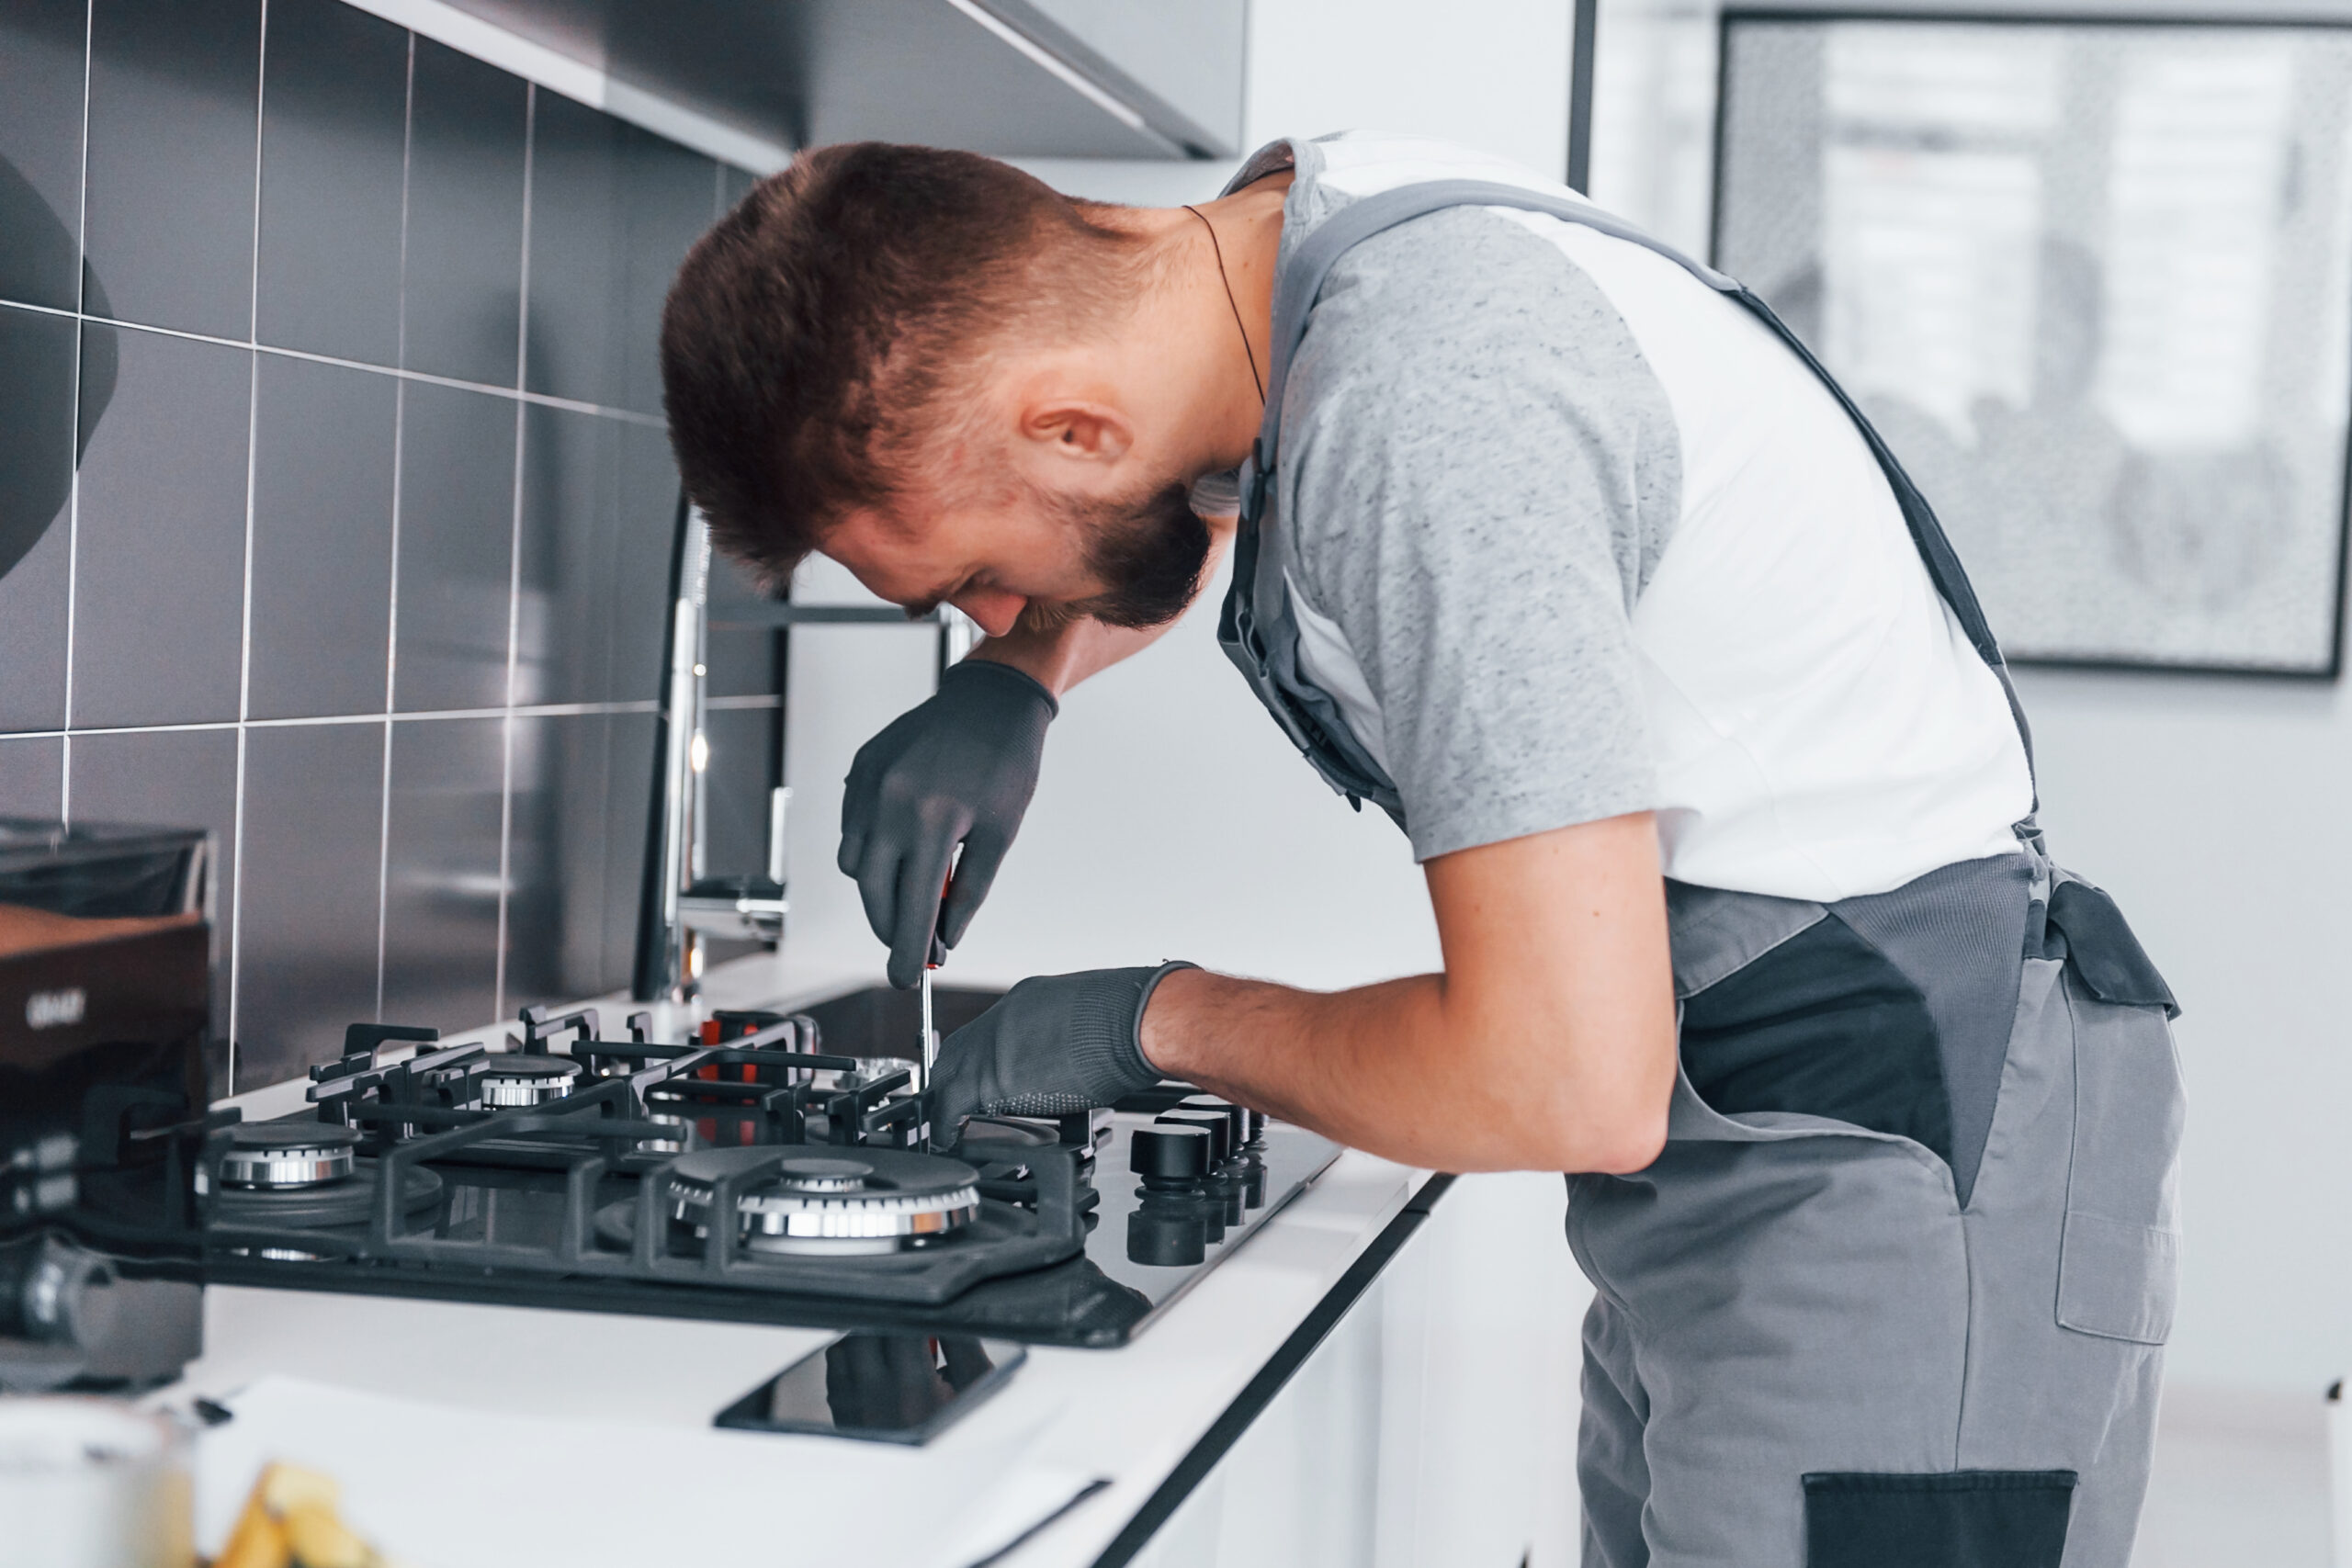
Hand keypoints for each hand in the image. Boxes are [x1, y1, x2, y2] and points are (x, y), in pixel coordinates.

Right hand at [838, 659, 1056, 987]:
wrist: (990, 700)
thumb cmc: (1005, 767)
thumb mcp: (1000, 834)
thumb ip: (969, 891)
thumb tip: (945, 939)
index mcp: (934, 821)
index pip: (912, 907)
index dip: (908, 950)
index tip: (907, 981)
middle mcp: (890, 803)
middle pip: (873, 892)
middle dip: (891, 927)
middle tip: (913, 946)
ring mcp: (868, 785)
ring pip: (854, 864)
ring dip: (878, 890)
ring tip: (915, 890)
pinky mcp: (859, 770)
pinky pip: (853, 829)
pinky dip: (871, 851)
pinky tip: (902, 847)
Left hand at [932, 963, 1195, 1128]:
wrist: (1137, 1023)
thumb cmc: (1133, 1018)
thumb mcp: (1091, 1016)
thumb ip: (1070, 1036)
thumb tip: (1076, 1057)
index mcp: (1028, 1000)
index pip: (988, 1033)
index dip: (981, 1059)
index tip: (983, 1076)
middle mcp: (1004, 1018)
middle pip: (958, 1050)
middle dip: (954, 1078)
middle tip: (958, 1105)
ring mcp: (994, 1046)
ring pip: (948, 1074)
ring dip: (948, 1100)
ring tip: (952, 1124)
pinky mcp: (993, 1078)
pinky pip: (951, 1105)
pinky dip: (946, 1123)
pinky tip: (949, 1137)